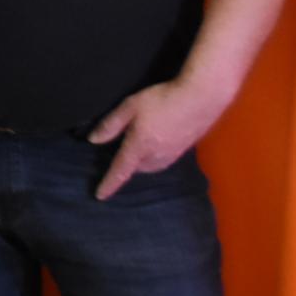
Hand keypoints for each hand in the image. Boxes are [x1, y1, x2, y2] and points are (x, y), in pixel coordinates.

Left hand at [87, 77, 228, 199]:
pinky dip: (154, 156)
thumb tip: (94, 140)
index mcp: (140, 147)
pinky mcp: (183, 150)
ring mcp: (172, 155)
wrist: (201, 99)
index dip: (109, 184)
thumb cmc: (163, 99)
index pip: (120, 170)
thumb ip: (111, 124)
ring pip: (150, 165)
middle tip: (119, 150)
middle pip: (136, 168)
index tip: (100, 196)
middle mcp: (156, 156)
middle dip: (127, 164)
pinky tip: (155, 142)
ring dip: (141, 161)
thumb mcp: (130, 106)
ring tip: (137, 145)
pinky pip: (163, 160)